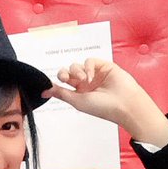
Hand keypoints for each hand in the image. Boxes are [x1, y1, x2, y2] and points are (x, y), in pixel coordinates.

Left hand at [42, 59, 167, 146]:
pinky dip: (88, 67)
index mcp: (79, 93)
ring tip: (85, 80)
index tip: (55, 83)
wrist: (123, 104)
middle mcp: (86, 84)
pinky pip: (90, 60)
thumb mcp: (77, 101)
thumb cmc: (102, 107)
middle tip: (66, 78)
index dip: (58, 80)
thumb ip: (61, 93)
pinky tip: (91, 76)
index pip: (64, 83)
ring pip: (77, 65)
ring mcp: (95, 74)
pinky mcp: (104, 66)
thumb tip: (44, 92)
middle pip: (68, 72)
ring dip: (77, 72)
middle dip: (64, 73)